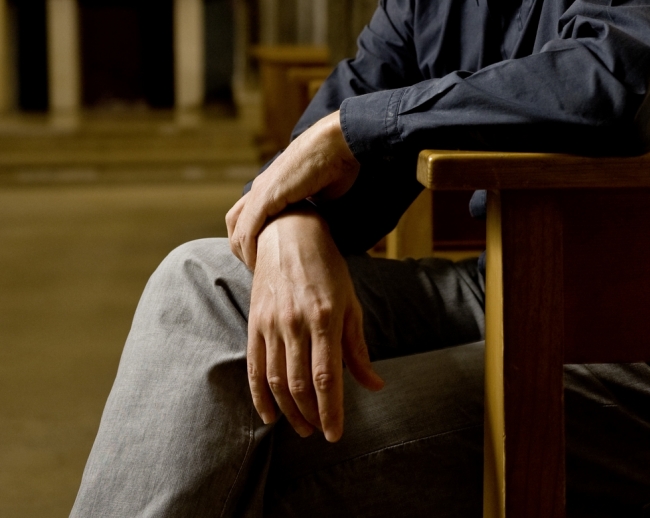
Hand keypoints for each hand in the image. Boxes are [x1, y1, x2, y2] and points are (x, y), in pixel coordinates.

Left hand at [227, 111, 358, 268]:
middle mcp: (261, 187)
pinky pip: (248, 229)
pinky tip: (257, 263)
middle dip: (241, 249)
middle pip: (234, 223)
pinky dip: (249, 249)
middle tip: (258, 268)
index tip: (267, 260)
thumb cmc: (335, 166)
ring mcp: (261, 191)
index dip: (252, 241)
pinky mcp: (266, 196)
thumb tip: (315, 230)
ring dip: (244, 253)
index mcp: (271, 186)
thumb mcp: (317, 194)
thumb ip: (308, 209)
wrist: (336, 145)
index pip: (247, 217)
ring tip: (258, 270)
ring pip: (237, 229)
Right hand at [247, 209, 383, 440]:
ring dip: (289, 411)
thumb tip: (374, 385)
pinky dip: (260, 396)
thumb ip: (357, 348)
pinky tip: (270, 415)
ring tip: (303, 427)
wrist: (288, 235)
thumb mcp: (350, 303)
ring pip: (276, 381)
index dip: (331, 411)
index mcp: (324, 318)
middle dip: (311, 416)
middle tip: (320, 432)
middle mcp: (295, 323)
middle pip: (300, 385)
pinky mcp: (254, 323)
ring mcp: (271, 324)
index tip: (335, 434)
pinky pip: (254, 368)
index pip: (327, 377)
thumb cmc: (327, 268)